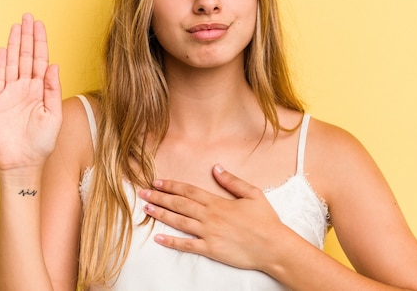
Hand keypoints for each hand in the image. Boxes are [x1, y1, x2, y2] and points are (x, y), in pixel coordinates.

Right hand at [0, 14, 61, 171]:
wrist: (24, 161)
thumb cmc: (42, 141)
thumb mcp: (54, 114)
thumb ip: (52, 89)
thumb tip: (54, 65)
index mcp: (41, 89)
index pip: (41, 60)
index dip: (40, 42)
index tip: (40, 25)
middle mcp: (26, 87)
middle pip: (26, 56)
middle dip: (27, 36)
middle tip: (28, 16)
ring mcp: (10, 93)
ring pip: (13, 63)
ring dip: (14, 45)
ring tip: (16, 27)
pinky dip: (1, 64)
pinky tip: (4, 50)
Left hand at [138, 165, 291, 271]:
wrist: (273, 246)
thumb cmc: (265, 221)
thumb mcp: (252, 194)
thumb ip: (232, 181)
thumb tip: (216, 168)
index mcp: (218, 202)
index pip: (189, 191)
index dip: (172, 186)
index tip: (157, 182)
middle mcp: (210, 216)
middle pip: (179, 204)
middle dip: (159, 198)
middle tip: (143, 193)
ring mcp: (209, 233)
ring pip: (179, 222)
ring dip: (161, 215)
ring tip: (146, 209)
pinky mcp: (211, 249)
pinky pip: (187, 245)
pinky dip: (171, 242)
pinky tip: (159, 238)